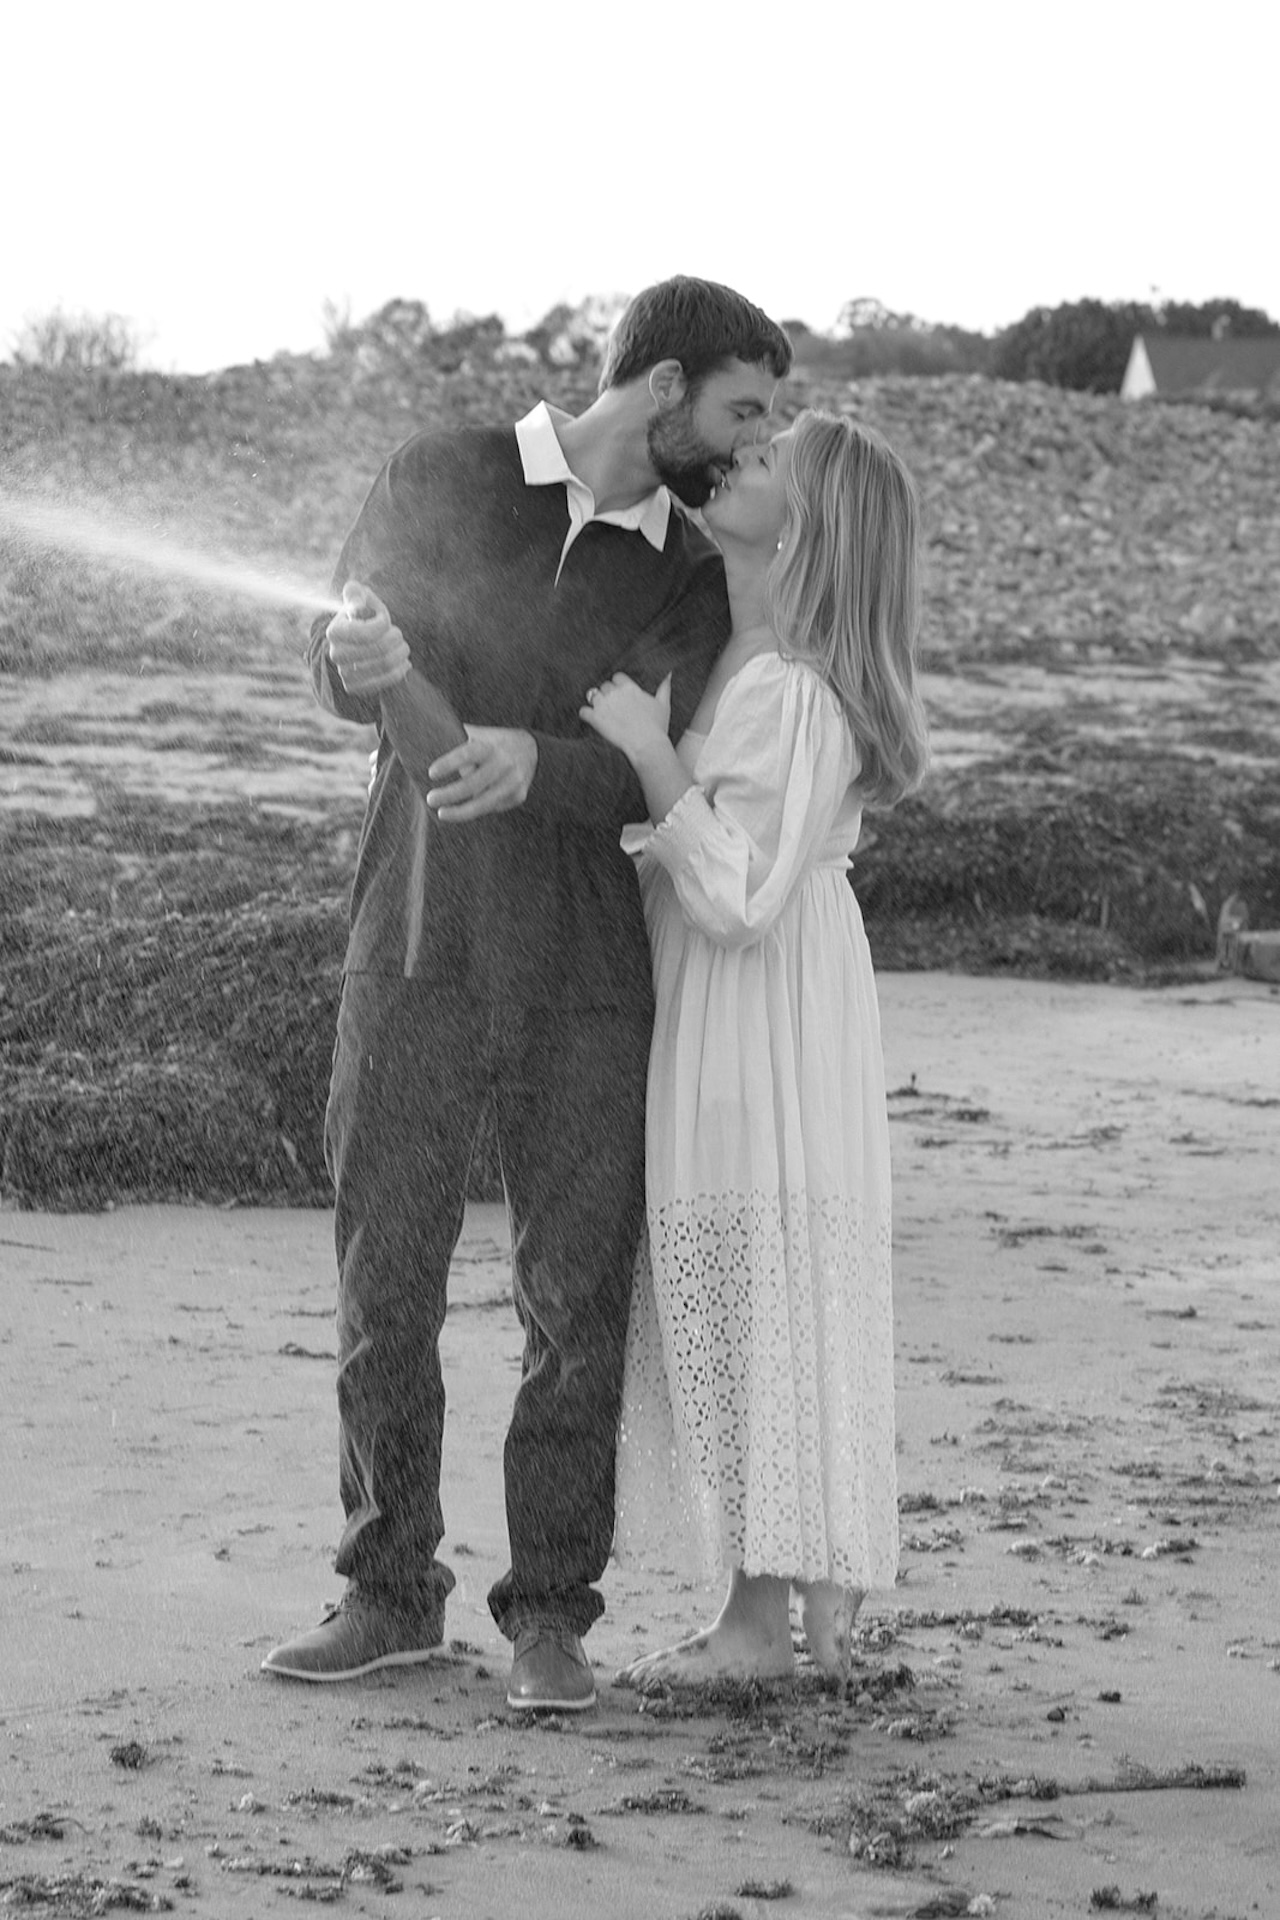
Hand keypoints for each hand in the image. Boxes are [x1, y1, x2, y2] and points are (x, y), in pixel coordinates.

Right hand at [327, 580, 410, 694]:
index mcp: (335, 632)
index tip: (385, 620)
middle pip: (380, 649)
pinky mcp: (355, 688)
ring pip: (386, 664)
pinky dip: (400, 670)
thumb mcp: (360, 599)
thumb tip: (356, 608)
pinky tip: (403, 663)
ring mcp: (344, 673)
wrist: (361, 644)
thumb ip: (355, 593)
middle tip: (398, 635)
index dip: (383, 624)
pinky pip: (386, 681)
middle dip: (396, 638)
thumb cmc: (364, 616)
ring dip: (401, 653)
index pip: (368, 632)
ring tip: (402, 648)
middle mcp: (336, 654)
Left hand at [426, 726, 537, 820]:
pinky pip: (492, 807)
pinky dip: (475, 810)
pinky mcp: (518, 796)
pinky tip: (462, 810)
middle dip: (450, 794)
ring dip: (460, 812)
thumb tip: (423, 738)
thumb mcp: (480, 734)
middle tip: (430, 799)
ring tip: (441, 813)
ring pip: (484, 803)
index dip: (449, 763)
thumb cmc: (494, 742)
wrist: (532, 750)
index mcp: (490, 746)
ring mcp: (513, 782)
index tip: (431, 773)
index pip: (468, 754)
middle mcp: (504, 764)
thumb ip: (457, 737)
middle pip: (473, 784)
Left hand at [579, 672, 671, 756]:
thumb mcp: (664, 705)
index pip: (616, 677)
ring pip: (592, 696)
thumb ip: (664, 687)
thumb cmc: (657, 727)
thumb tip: (668, 673)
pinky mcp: (595, 718)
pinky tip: (592, 720)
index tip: (621, 696)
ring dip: (596, 704)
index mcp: (630, 688)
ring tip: (603, 715)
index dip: (617, 686)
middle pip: (604, 686)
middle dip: (607, 696)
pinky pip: (583, 711)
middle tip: (613, 709)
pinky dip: (586, 715)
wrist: (647, 746)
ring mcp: (604, 705)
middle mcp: (615, 693)